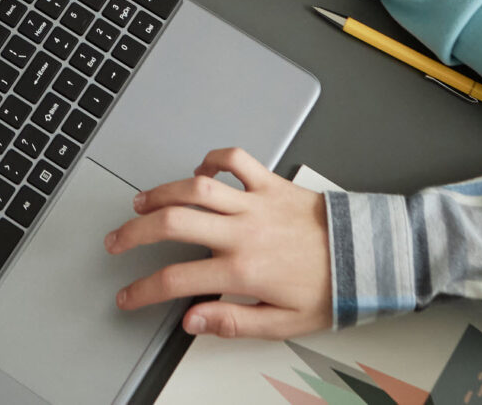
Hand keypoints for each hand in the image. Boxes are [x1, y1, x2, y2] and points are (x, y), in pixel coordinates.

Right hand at [108, 148, 330, 338]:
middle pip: (173, 223)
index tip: (127, 295)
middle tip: (116, 241)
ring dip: (162, 192)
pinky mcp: (271, 183)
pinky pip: (235, 160)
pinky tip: (199, 172)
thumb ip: (232, 322)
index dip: (143, 289)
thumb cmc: (327, 290)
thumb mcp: (280, 323)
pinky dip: (213, 159)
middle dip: (135, 232)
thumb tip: (191, 321)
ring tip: (140, 203)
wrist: (365, 257)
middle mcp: (243, 232)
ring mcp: (256, 203)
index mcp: (243, 271)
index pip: (177, 280)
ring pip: (195, 187)